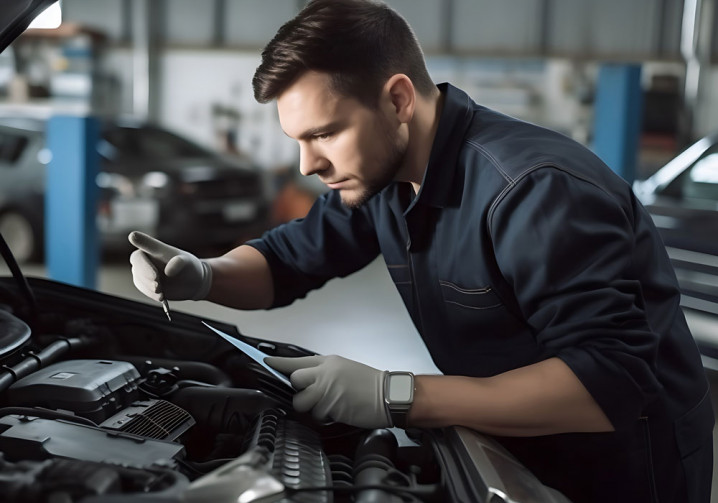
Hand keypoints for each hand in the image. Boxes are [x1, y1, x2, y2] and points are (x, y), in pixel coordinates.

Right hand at [128, 231, 211, 301]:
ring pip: (139, 278)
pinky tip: (161, 297)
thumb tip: (168, 271)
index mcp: (154, 247)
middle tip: (157, 284)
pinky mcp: (144, 284)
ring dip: (149, 286)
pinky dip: (151, 294)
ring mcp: (143, 271)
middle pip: (137, 262)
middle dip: (145, 273)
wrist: (191, 282)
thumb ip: (179, 262)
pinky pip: (144, 289)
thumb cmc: (188, 267)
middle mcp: (145, 257)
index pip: (143, 241)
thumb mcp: (187, 261)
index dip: (138, 239)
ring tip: (161, 293)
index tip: (132, 235)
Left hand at [265, 355, 390, 427]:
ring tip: (329, 405)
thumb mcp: (344, 369)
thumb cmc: (369, 384)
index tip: (264, 362)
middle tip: (312, 395)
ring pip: (302, 401)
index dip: (278, 363)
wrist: (388, 395)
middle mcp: (324, 373)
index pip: (296, 360)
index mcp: (328, 361)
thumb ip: (324, 372)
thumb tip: (305, 380)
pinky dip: (325, 416)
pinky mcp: (330, 406)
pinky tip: (338, 410)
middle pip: (294, 380)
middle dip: (299, 390)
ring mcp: (326, 389)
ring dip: (311, 407)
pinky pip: (316, 415)